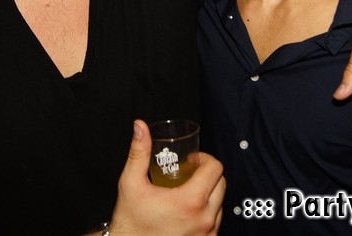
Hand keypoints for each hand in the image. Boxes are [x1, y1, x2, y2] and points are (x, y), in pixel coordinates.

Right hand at [109, 120, 224, 234]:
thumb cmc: (130, 221)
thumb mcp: (131, 183)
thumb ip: (139, 152)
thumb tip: (140, 126)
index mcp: (190, 201)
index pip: (215, 169)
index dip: (204, 158)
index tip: (191, 160)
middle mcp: (204, 219)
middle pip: (221, 184)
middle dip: (207, 173)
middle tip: (189, 172)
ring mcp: (207, 234)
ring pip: (220, 204)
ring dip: (208, 193)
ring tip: (187, 191)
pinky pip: (215, 222)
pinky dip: (207, 212)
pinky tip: (188, 210)